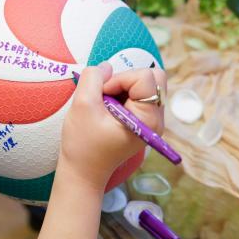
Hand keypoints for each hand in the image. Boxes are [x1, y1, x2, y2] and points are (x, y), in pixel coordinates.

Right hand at [57, 62, 166, 191]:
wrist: (82, 172)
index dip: (120, 79)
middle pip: (153, 77)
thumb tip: (106, 66)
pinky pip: (138, 95)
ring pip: (145, 84)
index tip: (102, 95)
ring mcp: (150, 121)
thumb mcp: (82, 106)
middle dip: (126, 79)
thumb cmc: (82, 144)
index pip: (144, 77)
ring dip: (122, 87)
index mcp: (147, 119)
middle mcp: (156, 120)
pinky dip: (122, 94)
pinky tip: (107, 109)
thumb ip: (93, 78)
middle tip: (105, 96)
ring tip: (104, 105)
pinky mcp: (142, 121)